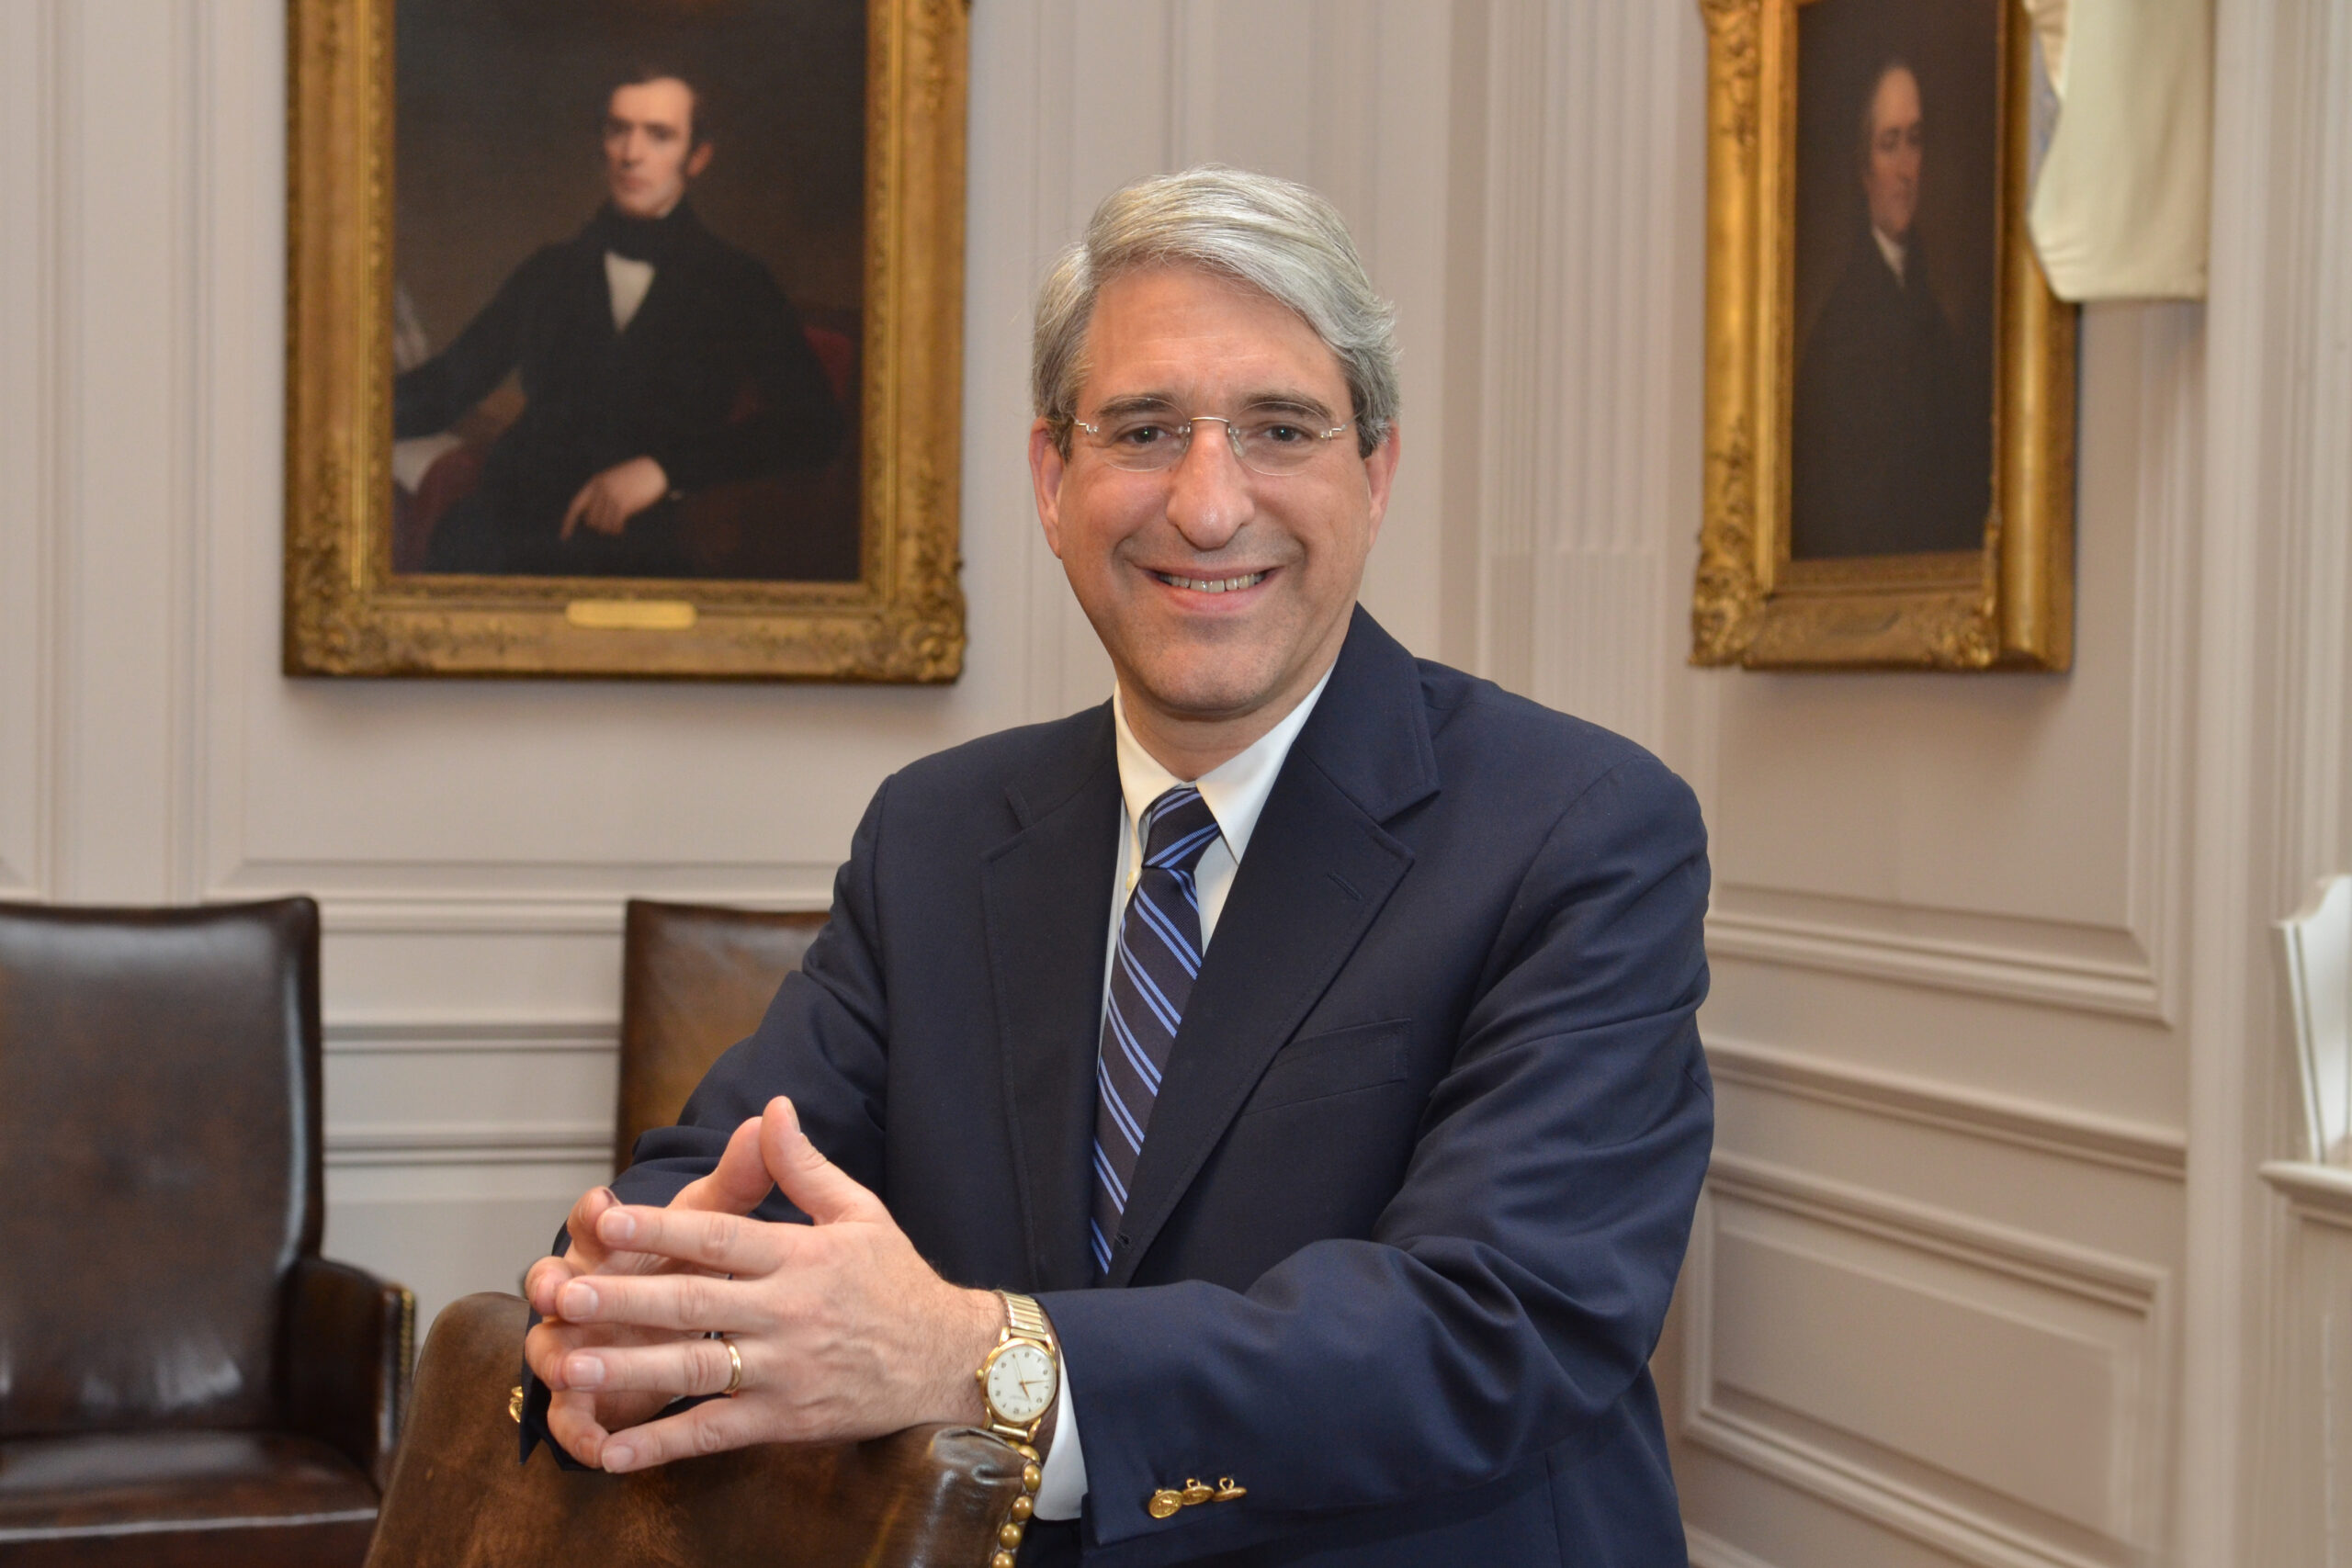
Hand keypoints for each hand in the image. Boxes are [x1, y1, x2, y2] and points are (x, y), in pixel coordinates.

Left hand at [523, 1097, 1003, 1472]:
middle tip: (567, 1291)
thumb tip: (773, 1108)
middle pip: (696, 1302)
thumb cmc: (897, 1282)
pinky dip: (663, 1444)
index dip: (665, 1227)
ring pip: (697, 1367)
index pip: (723, 1237)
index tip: (610, 1218)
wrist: (949, 1360)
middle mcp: (790, 1312)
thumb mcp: (860, 1214)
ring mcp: (785, 1370)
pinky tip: (612, 1452)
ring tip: (568, 1364)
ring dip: (629, 1369)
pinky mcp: (785, 1419)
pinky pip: (715, 1432)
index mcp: (803, 1255)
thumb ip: (805, 1167)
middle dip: (627, 1297)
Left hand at [560, 456, 668, 538]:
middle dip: (598, 527)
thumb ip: (601, 496)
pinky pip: (615, 525)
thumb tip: (591, 521)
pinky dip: (617, 530)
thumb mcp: (613, 481)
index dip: (568, 522)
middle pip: (590, 521)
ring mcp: (611, 496)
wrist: (653, 470)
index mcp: (595, 483)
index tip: (564, 536)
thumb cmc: (635, 478)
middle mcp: (600, 490)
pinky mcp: (624, 503)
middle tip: (610, 526)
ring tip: (617, 528)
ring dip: (609, 530)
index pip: (576, 506)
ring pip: (602, 525)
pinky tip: (622, 529)